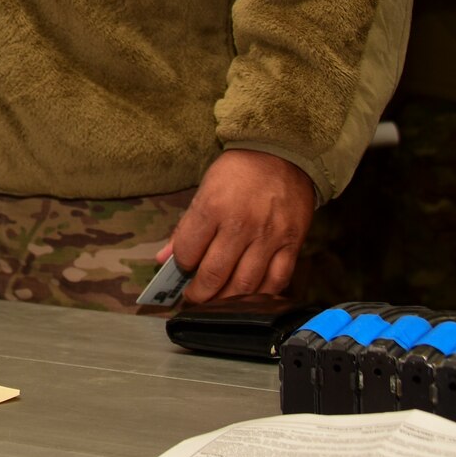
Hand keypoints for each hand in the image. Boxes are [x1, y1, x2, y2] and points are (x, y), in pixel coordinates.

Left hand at [163, 149, 315, 302]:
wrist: (282, 153)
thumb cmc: (238, 172)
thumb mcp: (205, 190)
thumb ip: (185, 228)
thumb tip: (164, 258)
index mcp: (212, 208)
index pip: (188, 252)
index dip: (181, 267)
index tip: (181, 272)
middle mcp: (240, 225)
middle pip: (214, 274)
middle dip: (199, 293)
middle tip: (194, 298)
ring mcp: (268, 237)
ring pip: (245, 284)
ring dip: (227, 301)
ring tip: (217, 303)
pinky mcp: (291, 244)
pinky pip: (276, 280)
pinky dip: (261, 295)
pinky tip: (249, 299)